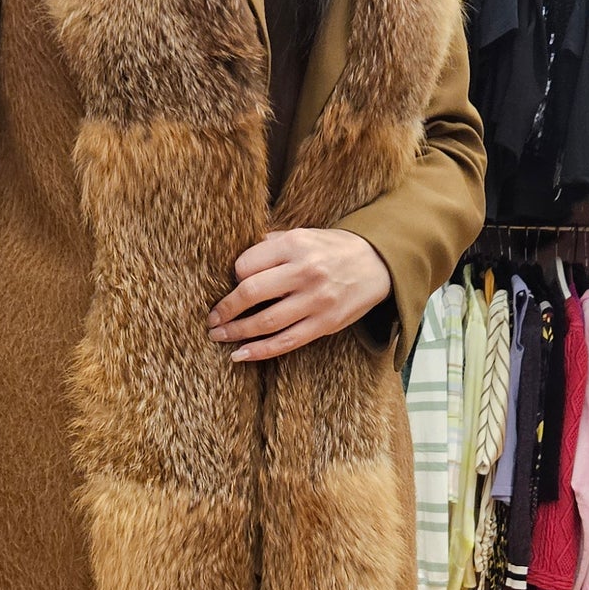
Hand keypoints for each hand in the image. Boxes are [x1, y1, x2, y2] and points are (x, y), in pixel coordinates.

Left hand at [206, 229, 391, 363]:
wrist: (377, 263)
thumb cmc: (332, 249)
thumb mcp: (303, 235)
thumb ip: (271, 246)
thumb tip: (236, 263)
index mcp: (295, 245)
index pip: (247, 265)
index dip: (233, 277)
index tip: (229, 285)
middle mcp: (305, 272)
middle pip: (251, 293)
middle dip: (225, 309)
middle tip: (211, 319)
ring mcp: (316, 300)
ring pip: (265, 322)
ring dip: (236, 332)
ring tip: (219, 336)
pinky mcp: (325, 324)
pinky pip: (286, 342)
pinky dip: (259, 351)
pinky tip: (240, 354)